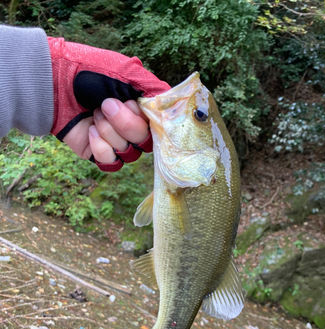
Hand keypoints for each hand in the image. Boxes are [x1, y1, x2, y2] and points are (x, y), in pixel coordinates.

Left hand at [47, 37, 169, 168]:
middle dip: (125, 124)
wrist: (55, 84)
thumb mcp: (128, 71)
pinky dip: (101, 147)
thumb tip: (172, 105)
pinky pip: (111, 163)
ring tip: (94, 114)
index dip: (147, 120)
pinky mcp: (99, 154)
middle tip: (105, 105)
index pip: (160, 128)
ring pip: (129, 154)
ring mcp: (117, 142)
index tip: (133, 104)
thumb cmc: (90, 71)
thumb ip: (154, 88)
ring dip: (110, 132)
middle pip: (145, 143)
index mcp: (143, 109)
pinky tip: (91, 130)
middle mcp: (133, 127)